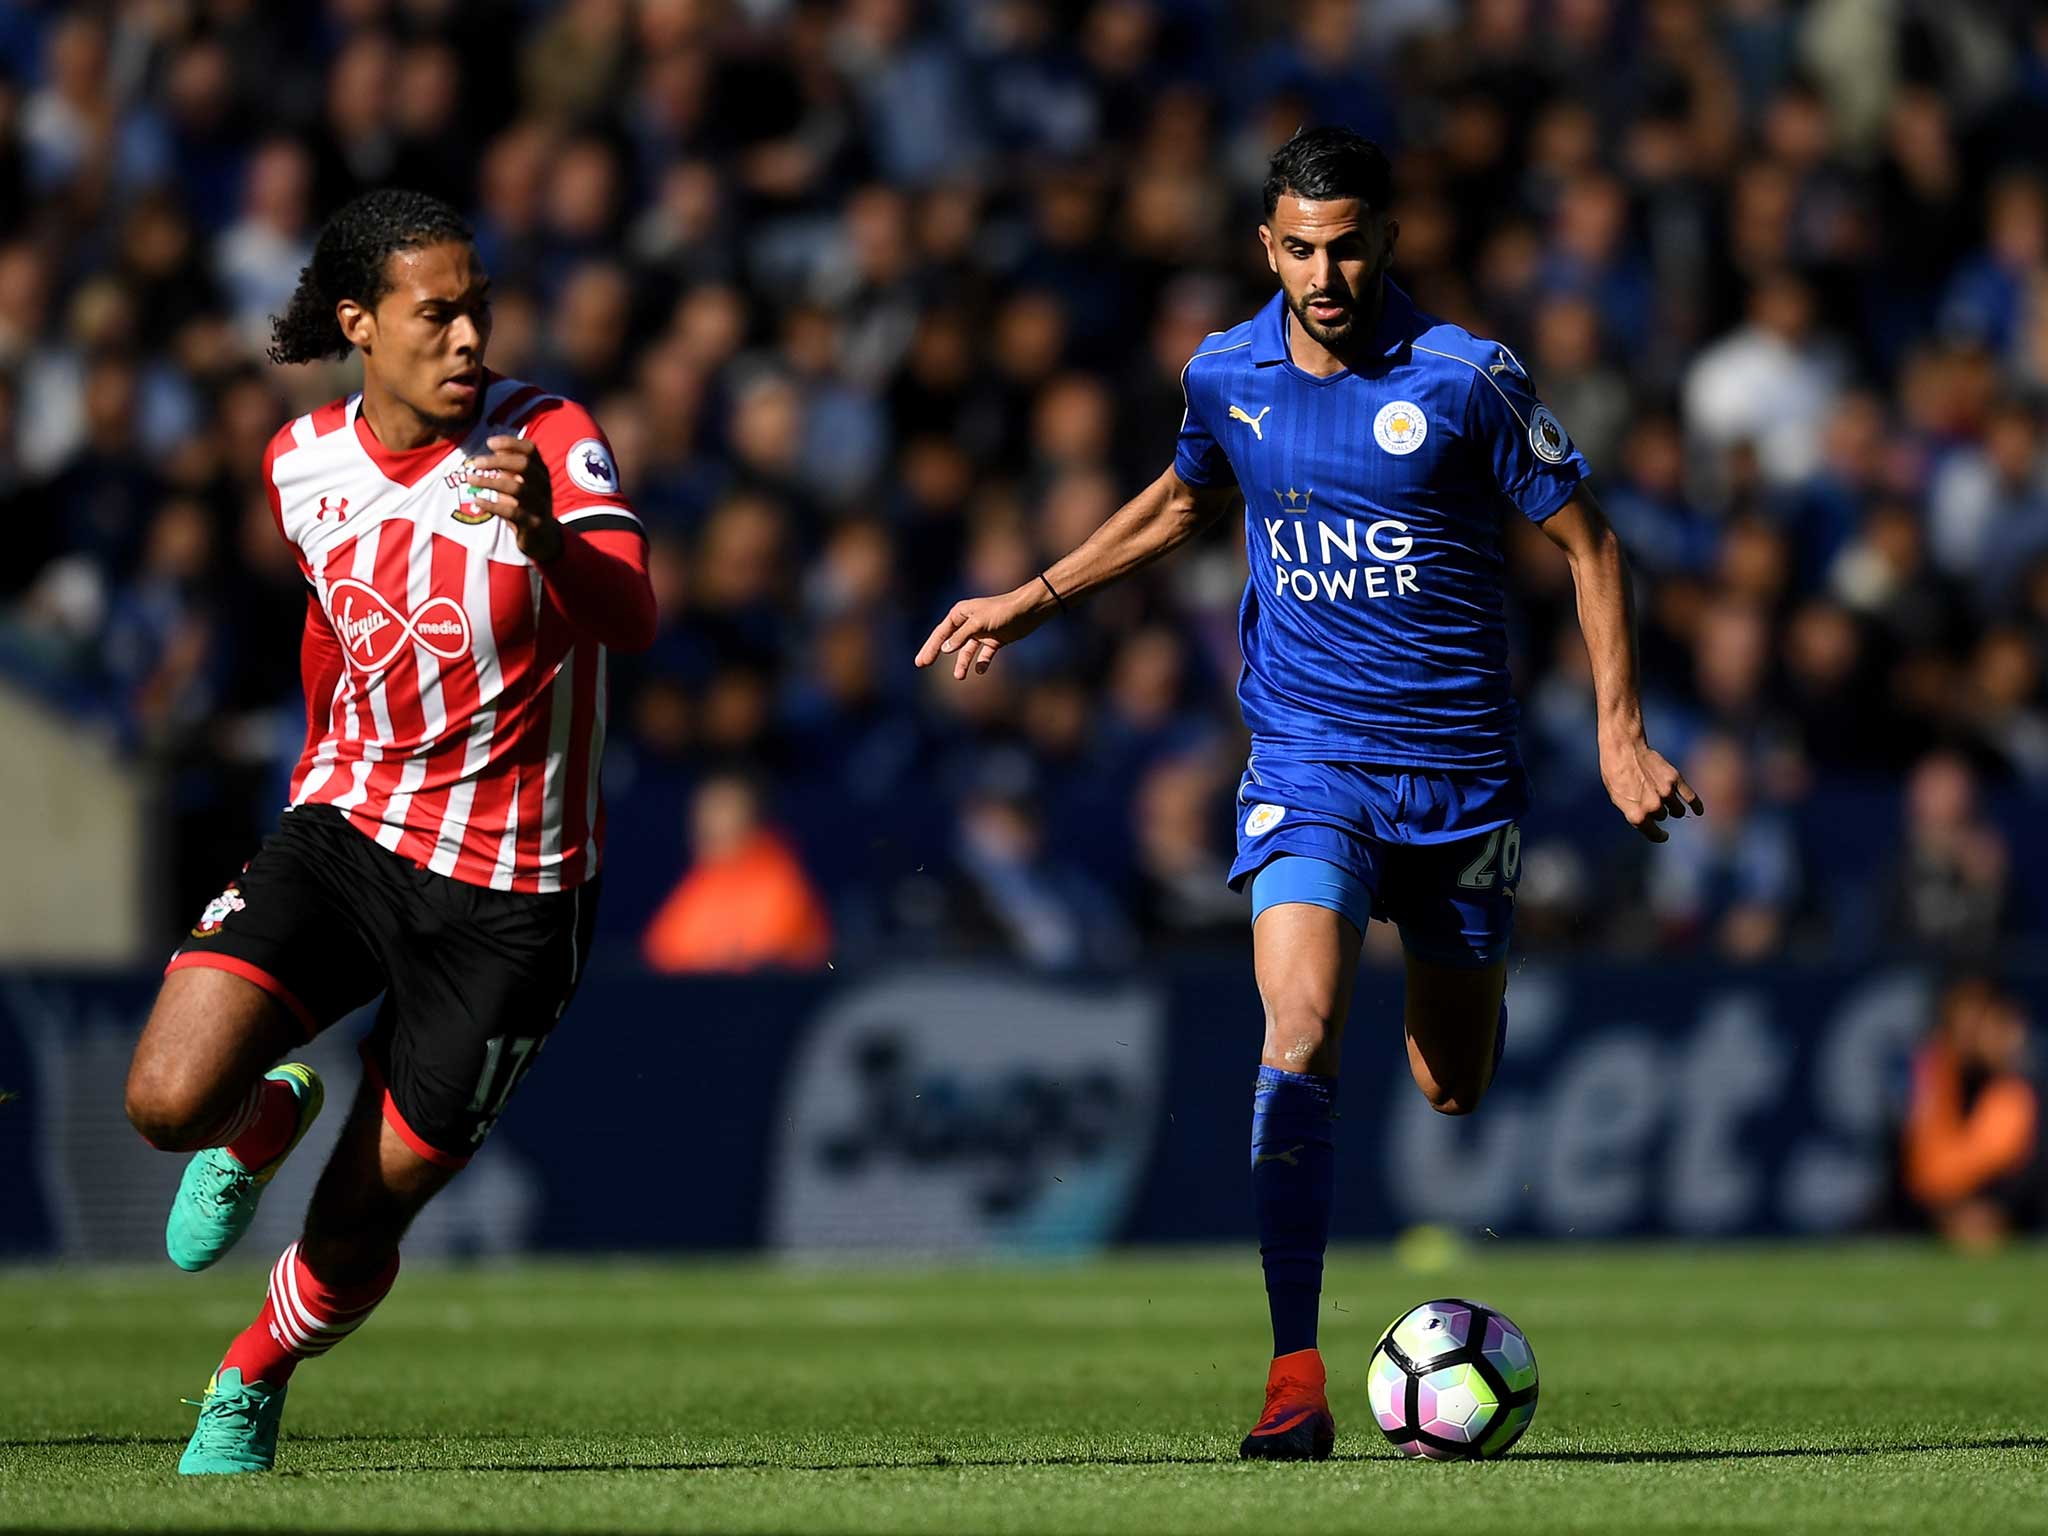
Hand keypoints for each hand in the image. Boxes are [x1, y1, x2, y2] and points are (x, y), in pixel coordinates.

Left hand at [465, 435, 561, 562]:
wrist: (543, 537)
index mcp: (541, 471)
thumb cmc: (526, 504)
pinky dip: (492, 505)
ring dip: (490, 482)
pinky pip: (512, 512)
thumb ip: (509, 465)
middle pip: (524, 465)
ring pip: (517, 488)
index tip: (489, 443)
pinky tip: (477, 501)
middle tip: (476, 462)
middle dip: (497, 461)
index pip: (530, 449)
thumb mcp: (520, 482)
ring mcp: (540, 504)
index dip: (510, 443)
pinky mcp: (533, 523)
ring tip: (470, 480)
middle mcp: (543, 485)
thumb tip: (494, 446)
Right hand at [914, 583, 1053, 678]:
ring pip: (966, 651)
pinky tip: (980, 670)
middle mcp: (968, 623)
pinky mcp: (994, 640)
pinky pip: (983, 655)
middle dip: (936, 653)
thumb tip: (944, 649)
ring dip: (962, 663)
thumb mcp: (978, 623)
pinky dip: (981, 663)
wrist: (1028, 610)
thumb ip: (961, 636)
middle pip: (949, 642)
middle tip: (922, 664)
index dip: (929, 647)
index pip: (941, 633)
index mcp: (960, 614)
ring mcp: (981, 633)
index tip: (921, 662)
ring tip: (959, 677)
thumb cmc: (1001, 611)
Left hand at [1601, 734, 1703, 843]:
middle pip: (1663, 816)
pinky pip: (1692, 798)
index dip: (1659, 836)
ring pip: (1677, 810)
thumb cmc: (1615, 773)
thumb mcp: (1618, 798)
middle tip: (1647, 795)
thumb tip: (1650, 823)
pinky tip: (1698, 811)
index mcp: (1636, 815)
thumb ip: (1635, 812)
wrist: (1623, 748)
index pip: (1654, 834)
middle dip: (1657, 810)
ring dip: (1672, 807)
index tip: (1663, 835)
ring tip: (1664, 796)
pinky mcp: (1675, 780)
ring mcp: (1665, 793)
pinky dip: (1696, 806)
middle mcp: (1652, 807)